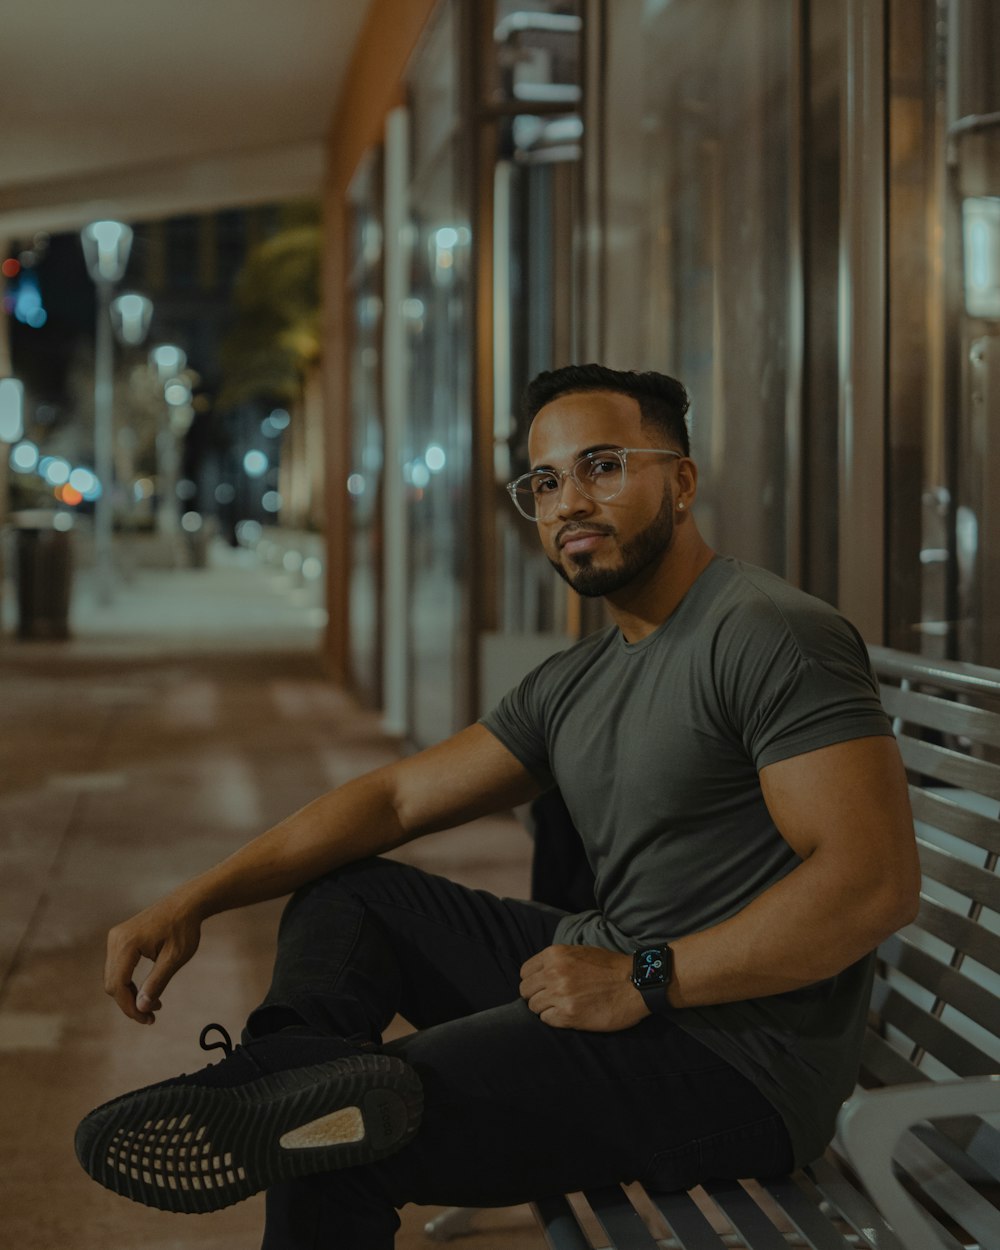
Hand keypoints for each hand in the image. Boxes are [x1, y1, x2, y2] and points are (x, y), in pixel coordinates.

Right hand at [104, 896, 202, 1023]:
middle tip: (152, 1016)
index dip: (130, 1007)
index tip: (148, 1020)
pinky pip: (118, 967)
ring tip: (154, 1004)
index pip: (118, 985)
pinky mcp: (120, 938)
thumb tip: (141, 1007)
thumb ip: (157, 982)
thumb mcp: (175, 957)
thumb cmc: (184, 928)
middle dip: (130, 1003)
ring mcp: (116, 937)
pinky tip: (147, 991)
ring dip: (130, 994)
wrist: (186, 903)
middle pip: (112, 983)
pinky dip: (129, 982)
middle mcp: (116, 939)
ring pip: (114, 977)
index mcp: (127, 943)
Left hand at [519, 944, 647, 1031]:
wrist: (636, 984)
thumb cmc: (611, 968)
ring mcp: (560, 994)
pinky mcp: (569, 1015)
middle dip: (536, 996)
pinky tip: (569, 1015)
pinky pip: (547, 1020)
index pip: (525, 972)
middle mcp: (554, 973)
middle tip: (551, 1000)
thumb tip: (540, 972)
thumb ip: (558, 960)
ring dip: (546, 1009)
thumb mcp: (580, 951)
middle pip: (526, 991)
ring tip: (563, 1007)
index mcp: (555, 954)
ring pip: (534, 1007)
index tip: (541, 987)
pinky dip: (555, 1020)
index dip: (532, 981)